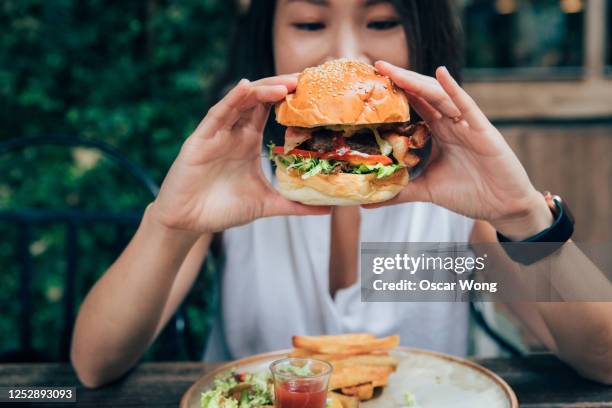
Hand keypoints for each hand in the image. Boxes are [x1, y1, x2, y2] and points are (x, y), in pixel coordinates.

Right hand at [151, 76, 329, 233]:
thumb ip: (295, 204)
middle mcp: (235, 132)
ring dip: (263, 90)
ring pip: (242, 101)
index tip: (317, 91)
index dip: (292, 98)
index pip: (272, 110)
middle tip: (307, 80)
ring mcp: (218, 133)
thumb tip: (328, 208)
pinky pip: (218, 113)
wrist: (189, 223)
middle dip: (282, 86)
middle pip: (260, 99)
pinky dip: (232, 99)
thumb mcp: (266, 204)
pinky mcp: (201, 139)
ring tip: (286, 85)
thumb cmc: (223, 209)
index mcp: (249, 141)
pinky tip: (246, 87)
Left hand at [368, 61, 552, 238]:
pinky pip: (467, 107)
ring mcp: (468, 125)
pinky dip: (454, 90)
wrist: (503, 208)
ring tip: (395, 70)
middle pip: (423, 94)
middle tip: (377, 65)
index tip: (371, 82)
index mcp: (439, 132)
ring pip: (440, 96)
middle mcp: (452, 123)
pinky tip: (440, 74)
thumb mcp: (426, 191)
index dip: (395, 92)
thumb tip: (366, 202)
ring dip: (417, 81)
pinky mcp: (484, 131)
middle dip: (401, 79)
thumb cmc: (469, 194)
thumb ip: (399, 192)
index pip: (414, 105)